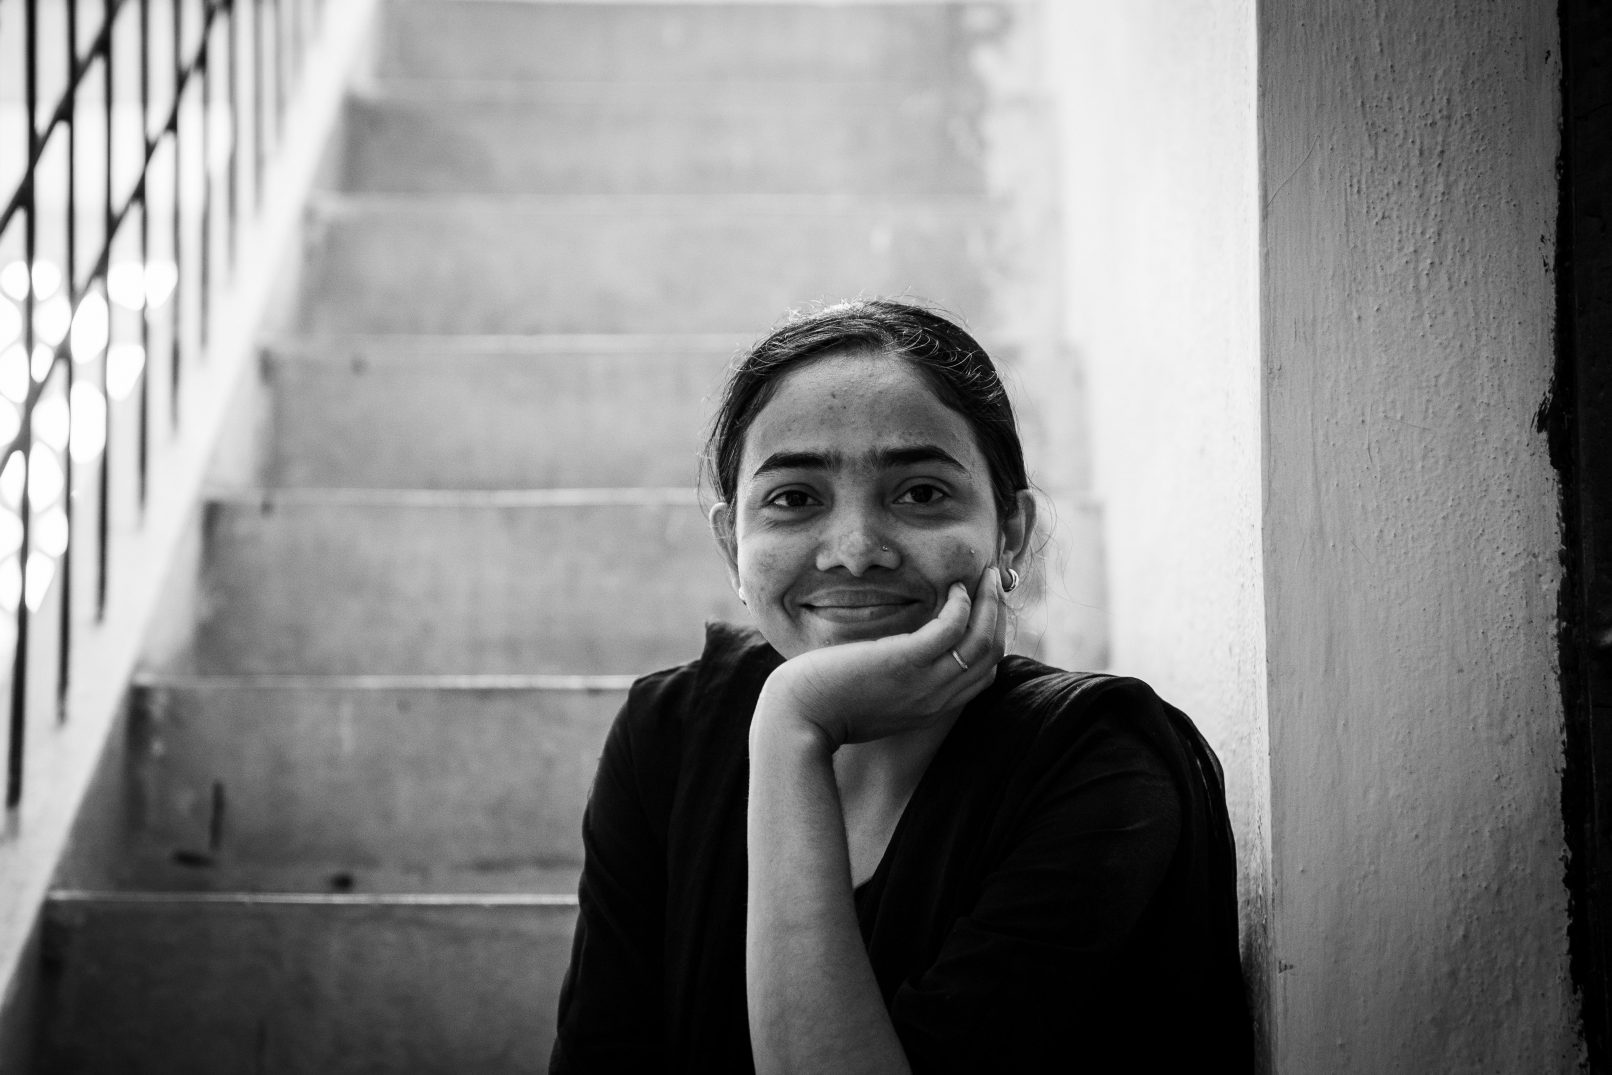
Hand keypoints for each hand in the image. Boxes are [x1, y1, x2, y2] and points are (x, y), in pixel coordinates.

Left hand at [754, 565, 1007, 749]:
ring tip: (985, 575)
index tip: (987, 609)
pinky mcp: (904, 661)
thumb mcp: (875, 700)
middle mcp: (936, 699)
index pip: (983, 674)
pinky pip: (950, 629)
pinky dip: (960, 605)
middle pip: (990, 655)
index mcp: (930, 709)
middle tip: (994, 583)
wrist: (798, 719)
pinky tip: (953, 588)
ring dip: (989, 603)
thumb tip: (898, 659)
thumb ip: (897, 684)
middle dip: (998, 614)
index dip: (992, 638)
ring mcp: (923, 683)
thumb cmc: (825, 706)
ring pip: (981, 641)